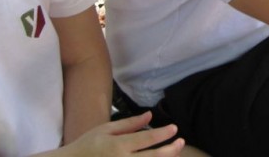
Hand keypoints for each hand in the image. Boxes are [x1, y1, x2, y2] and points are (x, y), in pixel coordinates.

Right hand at [44, 112, 184, 156]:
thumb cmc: (87, 145)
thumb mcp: (106, 129)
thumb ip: (130, 124)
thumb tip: (150, 115)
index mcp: (118, 146)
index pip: (147, 139)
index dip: (164, 133)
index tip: (174, 128)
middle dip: (171, 150)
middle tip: (181, 142)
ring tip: (174, 153)